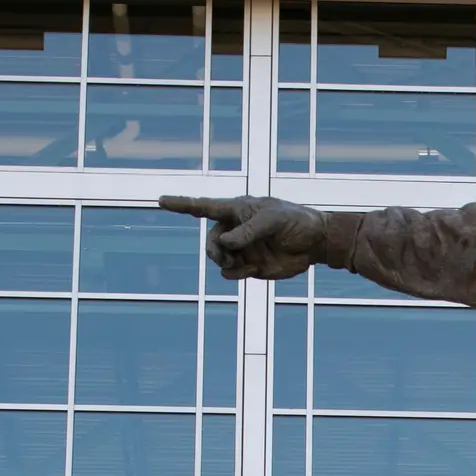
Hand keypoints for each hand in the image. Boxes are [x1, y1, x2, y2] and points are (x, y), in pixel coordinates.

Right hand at [162, 193, 347, 279]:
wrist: (314, 243)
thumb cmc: (296, 222)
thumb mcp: (274, 220)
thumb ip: (248, 230)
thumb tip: (225, 242)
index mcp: (237, 210)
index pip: (204, 207)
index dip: (181, 205)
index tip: (161, 200)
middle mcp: (234, 229)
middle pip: (209, 241)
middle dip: (213, 250)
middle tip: (226, 256)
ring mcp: (240, 249)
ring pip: (217, 259)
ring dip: (226, 263)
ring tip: (244, 263)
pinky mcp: (248, 266)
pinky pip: (230, 274)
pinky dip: (235, 274)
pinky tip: (251, 271)